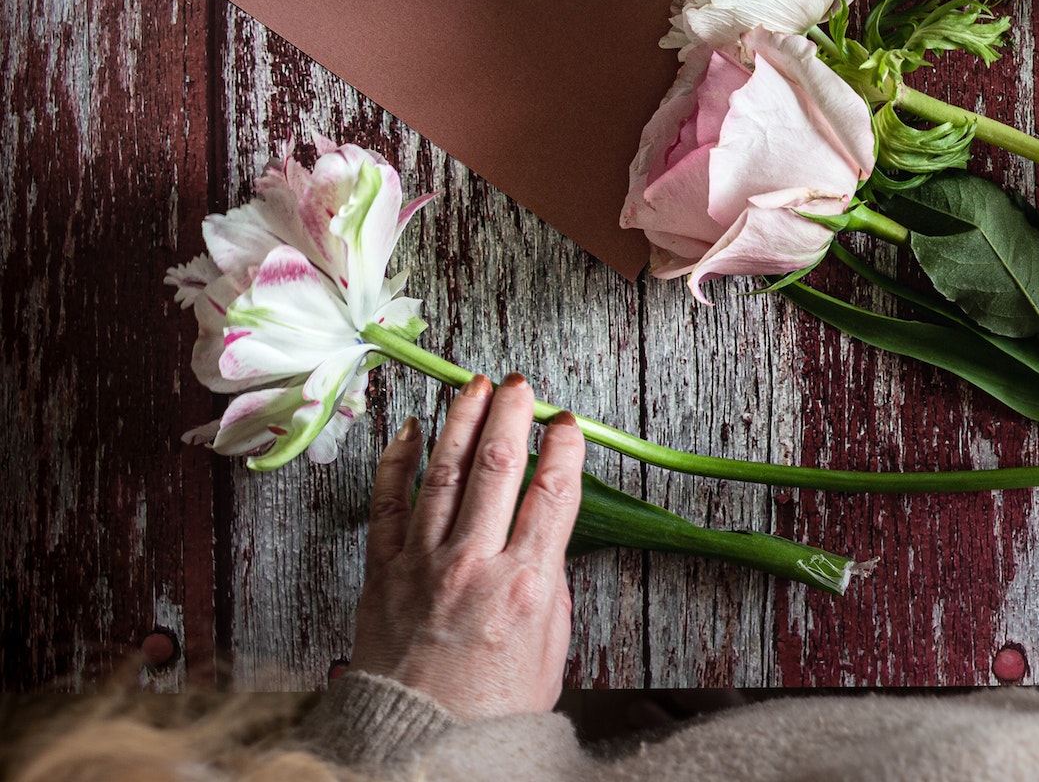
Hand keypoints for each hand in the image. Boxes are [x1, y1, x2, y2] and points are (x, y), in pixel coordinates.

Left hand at [348, 373, 584, 719]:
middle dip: (513, 414)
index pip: (552, 493)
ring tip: (474, 385)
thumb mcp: (548, 648)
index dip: (564, 449)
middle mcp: (472, 565)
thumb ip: (547, 585)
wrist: (420, 742)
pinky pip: (387, 504)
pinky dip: (397, 461)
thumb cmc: (491, 708)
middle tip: (522, 385)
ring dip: (462, 421)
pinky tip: (409, 431)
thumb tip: (543, 538)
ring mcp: (422, 565)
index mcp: (524, 585)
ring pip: (444, 472)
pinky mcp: (381, 574)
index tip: (568, 424)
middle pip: (498, 466)